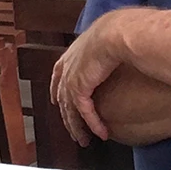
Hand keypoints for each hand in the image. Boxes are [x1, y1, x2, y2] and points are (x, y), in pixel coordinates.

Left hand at [50, 12, 121, 145]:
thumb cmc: (114, 29)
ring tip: (84, 140)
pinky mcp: (79, 91)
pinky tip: (100, 133)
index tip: (56, 100)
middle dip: (67, 117)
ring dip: (78, 128)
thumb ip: (102, 44)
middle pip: (62, 99)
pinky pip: (85, 114)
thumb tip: (111, 46)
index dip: (57, 90)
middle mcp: (66, 69)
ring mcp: (70, 81)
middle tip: (72, 130)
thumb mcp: (104, 35)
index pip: (58, 75)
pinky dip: (93, 125)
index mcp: (70, 55)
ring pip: (70, 112)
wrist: (114, 33)